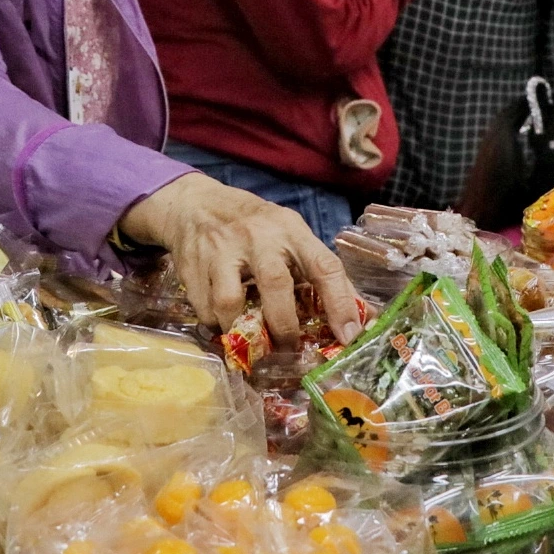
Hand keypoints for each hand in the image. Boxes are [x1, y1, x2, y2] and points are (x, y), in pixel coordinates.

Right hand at [119, 173, 360, 349]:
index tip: (349, 336)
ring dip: (240, 329)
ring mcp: (220, 250)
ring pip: (229, 303)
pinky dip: (216, 325)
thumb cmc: (256, 226)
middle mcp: (257, 237)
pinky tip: (224, 323)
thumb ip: (320, 271)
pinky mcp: (192, 266)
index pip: (324, 265)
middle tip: (289, 348)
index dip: (340, 303)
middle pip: (275, 284)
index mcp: (291, 230)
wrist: (196, 205)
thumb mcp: (291, 235)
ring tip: (250, 340)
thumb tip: (361, 317)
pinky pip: (203, 310)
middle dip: (285, 326)